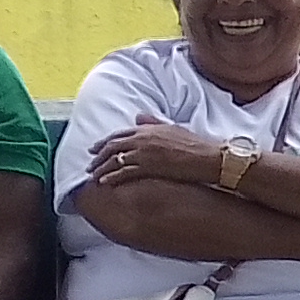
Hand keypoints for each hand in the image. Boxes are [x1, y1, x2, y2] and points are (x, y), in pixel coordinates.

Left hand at [86, 117, 235, 189]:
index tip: (95, 148)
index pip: (120, 134)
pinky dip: (112, 177)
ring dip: (101, 167)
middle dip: (98, 155)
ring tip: (94, 175)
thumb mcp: (174, 128)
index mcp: (149, 128)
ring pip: (115, 159)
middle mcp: (143, 138)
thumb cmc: (198, 145)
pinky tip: (105, 182)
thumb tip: (138, 117)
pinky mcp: (148, 166)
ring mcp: (144, 152)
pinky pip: (123, 172)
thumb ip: (154, 122)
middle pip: (113, 146)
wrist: (210, 157)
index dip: (105, 142)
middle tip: (89, 163)